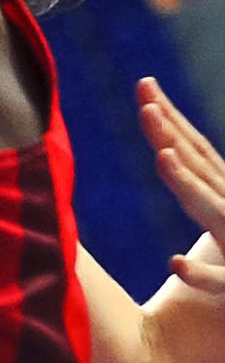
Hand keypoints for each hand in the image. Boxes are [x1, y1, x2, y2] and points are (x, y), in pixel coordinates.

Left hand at [140, 78, 224, 290]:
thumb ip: (207, 194)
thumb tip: (174, 152)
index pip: (200, 154)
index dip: (173, 121)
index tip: (145, 86)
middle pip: (204, 171)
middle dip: (173, 136)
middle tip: (145, 103)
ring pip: (216, 214)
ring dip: (189, 186)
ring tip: (161, 156)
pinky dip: (203, 277)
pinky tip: (175, 264)